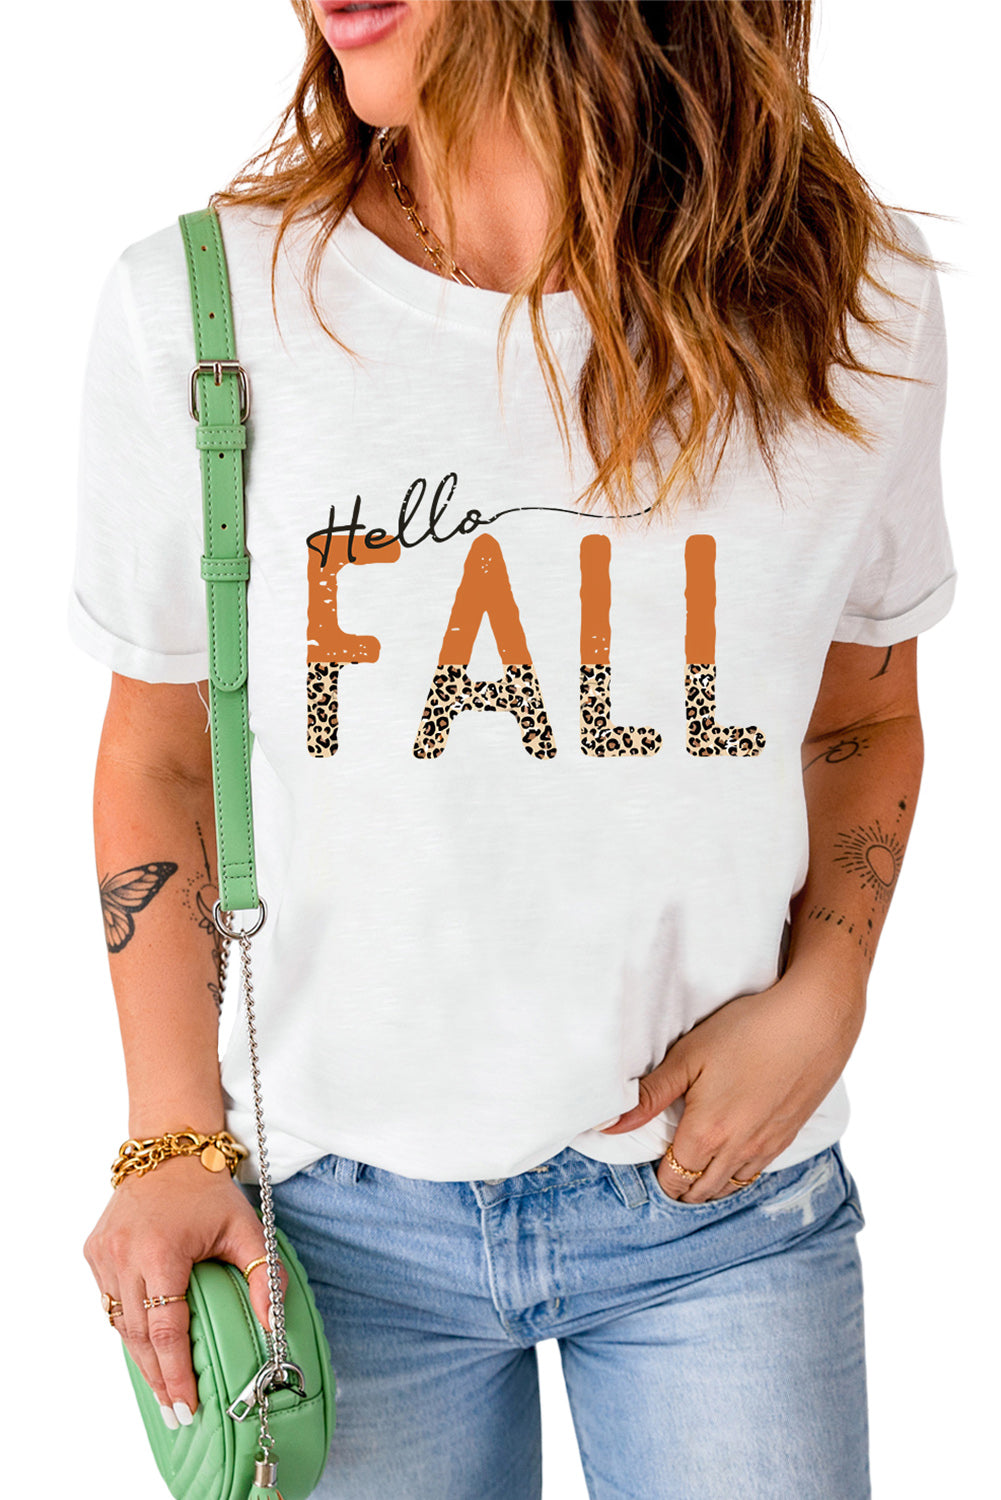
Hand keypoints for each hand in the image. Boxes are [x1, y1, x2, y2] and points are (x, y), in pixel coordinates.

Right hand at [83, 1155, 287, 1422]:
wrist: (168, 1149)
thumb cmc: (209, 1191)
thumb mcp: (247, 1229)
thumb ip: (263, 1277)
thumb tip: (275, 1328)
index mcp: (161, 1252)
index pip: (166, 1330)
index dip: (175, 1374)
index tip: (186, 1406)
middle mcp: (125, 1255)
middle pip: (138, 1337)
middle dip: (158, 1379)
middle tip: (176, 1413)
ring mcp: (104, 1254)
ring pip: (120, 1323)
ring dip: (140, 1358)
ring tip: (163, 1389)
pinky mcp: (95, 1252)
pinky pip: (110, 1302)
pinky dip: (128, 1327)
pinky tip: (146, 1347)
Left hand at [601, 967, 865, 1201]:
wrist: (813, 1021)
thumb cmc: (746, 1032)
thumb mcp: (688, 1058)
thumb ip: (648, 1097)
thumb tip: (607, 1126)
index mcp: (706, 1134)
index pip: (673, 1179)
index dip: (658, 1178)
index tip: (649, 1166)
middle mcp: (737, 1151)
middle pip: (701, 1191)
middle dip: (680, 1188)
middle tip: (666, 1173)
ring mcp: (766, 1147)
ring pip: (731, 1188)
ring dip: (709, 1187)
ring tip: (693, 1173)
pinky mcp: (788, 1137)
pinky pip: (756, 1174)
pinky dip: (737, 1177)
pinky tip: (730, 1162)